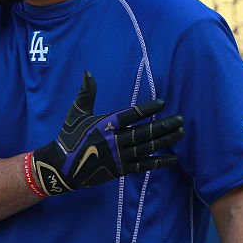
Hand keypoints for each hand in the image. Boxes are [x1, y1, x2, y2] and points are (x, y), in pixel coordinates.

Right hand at [24, 71, 182, 196]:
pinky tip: (174, 159)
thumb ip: (86, 93)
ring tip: (180, 133)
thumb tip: (88, 72)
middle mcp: (113, 141)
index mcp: (104, 125)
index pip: (129, 115)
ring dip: (164, 141)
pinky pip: (143, 166)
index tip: (162, 103)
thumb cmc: (70, 137)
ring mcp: (118, 157)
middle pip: (143, 133)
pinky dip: (159, 162)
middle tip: (180, 120)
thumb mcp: (76, 113)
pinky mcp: (120, 170)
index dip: (146, 109)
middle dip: (163, 126)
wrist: (61, 167)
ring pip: (146, 148)